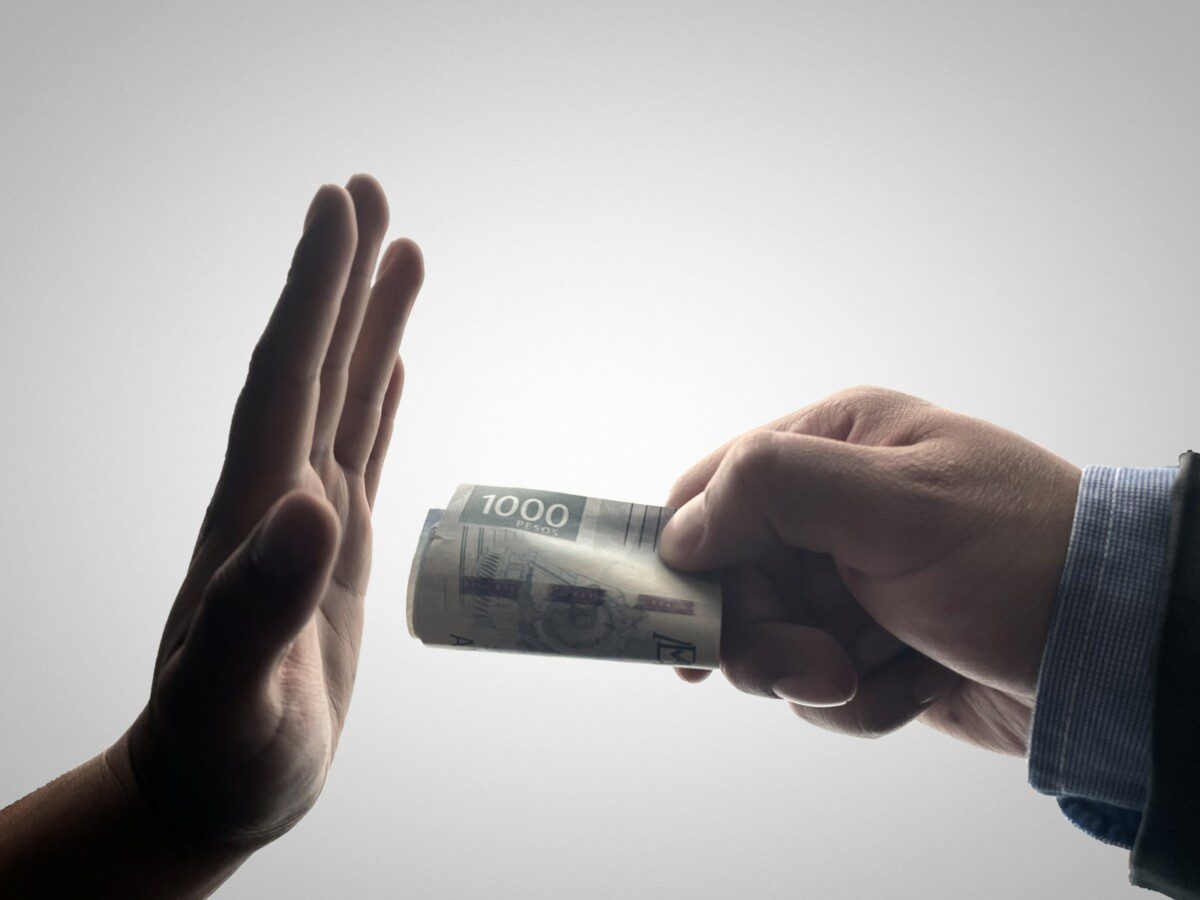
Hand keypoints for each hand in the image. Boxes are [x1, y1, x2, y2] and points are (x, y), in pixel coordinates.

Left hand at [119, 177, 422, 847]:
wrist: (217, 784)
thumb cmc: (222, 752)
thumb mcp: (233, 695)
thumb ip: (259, 606)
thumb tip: (309, 506)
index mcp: (259, 511)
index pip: (288, 376)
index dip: (314, 289)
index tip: (339, 208)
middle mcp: (282, 496)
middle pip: (317, 363)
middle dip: (343, 275)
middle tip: (372, 192)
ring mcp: (310, 519)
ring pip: (345, 396)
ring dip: (371, 322)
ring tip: (406, 254)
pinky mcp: (336, 549)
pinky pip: (363, 450)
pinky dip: (380, 396)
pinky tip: (392, 364)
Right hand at [659, 388, 1079, 754]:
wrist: (1115, 653)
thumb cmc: (1019, 558)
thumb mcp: (897, 505)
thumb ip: (775, 490)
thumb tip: (680, 532)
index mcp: (833, 446)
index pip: (714, 490)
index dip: (688, 557)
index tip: (685, 623)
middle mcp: (832, 510)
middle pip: (732, 579)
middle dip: (764, 636)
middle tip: (817, 665)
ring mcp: (850, 581)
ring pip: (768, 641)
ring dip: (813, 675)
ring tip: (872, 675)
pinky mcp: (869, 646)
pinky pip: (817, 686)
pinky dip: (859, 703)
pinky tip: (915, 684)